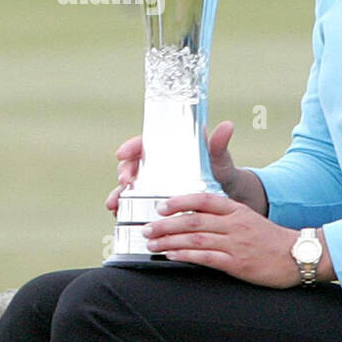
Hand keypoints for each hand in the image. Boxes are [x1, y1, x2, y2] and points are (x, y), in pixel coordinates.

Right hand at [108, 121, 246, 214]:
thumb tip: (227, 125)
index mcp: (169, 151)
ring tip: (114, 204)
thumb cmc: (222, 174)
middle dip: (123, 173)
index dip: (131, 147)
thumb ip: (218, 145)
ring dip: (118, 194)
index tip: (122, 153)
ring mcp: (153, 185)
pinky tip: (119, 215)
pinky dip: (123, 209)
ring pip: (129, 186)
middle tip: (124, 182)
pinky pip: (133, 205)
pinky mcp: (154, 203)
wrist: (227, 200)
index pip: (145, 144)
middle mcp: (157, 167)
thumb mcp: (219, 160)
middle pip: (132, 165)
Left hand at [140, 193, 316, 288]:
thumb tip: (194, 217)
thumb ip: (224, 216)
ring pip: (196, 239)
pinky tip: (172, 255)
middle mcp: (234, 224)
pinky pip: (207, 258)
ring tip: (152, 244)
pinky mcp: (238, 264)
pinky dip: (186, 256)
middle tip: (147, 229)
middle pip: (193, 220)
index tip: (161, 206)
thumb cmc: (270, 239)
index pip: (203, 199)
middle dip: (166, 224)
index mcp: (236, 209)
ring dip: (170, 241)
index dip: (179, 201)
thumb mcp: (248, 219)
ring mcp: (236, 243)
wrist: (297, 256)